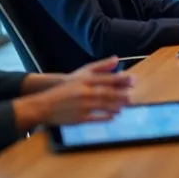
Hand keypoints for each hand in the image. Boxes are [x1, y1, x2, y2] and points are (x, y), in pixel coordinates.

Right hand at [19, 56, 133, 127]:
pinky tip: (113, 116)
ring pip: (102, 105)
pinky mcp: (79, 118)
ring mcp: (81, 106)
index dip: (121, 80)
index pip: (106, 79)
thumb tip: (116, 59)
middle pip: (106, 93)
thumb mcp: (81, 74)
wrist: (45, 104)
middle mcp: (84, 92)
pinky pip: (95, 118)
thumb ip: (100, 67)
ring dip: (115, 106)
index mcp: (84, 80)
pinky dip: (105, 117)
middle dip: (121, 94)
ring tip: (125, 106)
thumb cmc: (66, 88)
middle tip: (132, 95)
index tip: (133, 80)